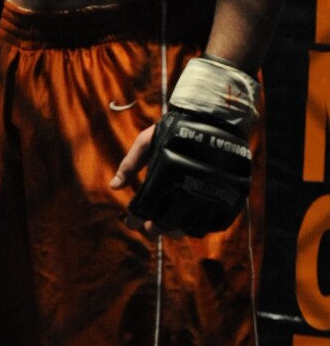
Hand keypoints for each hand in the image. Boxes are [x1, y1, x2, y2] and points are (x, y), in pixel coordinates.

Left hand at [110, 55, 256, 235]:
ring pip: (192, 227)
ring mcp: (213, 193)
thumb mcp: (147, 141)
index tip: (131, 222)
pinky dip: (203, 225)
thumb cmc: (175, 128)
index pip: (147, 208)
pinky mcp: (232, 195)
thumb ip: (130, 163)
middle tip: (150, 229)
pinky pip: (217, 221)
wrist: (215, 115)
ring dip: (179, 230)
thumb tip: (113, 187)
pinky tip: (192, 221)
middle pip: (169, 223)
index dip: (136, 219)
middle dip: (156, 229)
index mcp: (166, 175)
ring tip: (171, 228)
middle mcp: (190, 187)